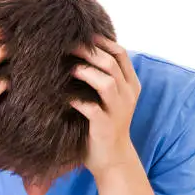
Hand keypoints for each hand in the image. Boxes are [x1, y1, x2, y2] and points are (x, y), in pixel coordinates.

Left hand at [69, 36, 141, 179]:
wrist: (112, 160)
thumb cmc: (104, 125)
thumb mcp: (109, 98)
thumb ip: (102, 77)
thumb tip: (80, 51)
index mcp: (130, 85)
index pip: (120, 53)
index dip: (100, 41)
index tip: (80, 34)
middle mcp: (127, 95)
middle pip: (111, 62)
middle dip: (89, 51)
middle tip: (68, 46)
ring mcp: (118, 111)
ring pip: (106, 82)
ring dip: (86, 72)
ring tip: (68, 68)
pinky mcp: (104, 126)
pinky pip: (92, 108)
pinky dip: (76, 100)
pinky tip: (64, 98)